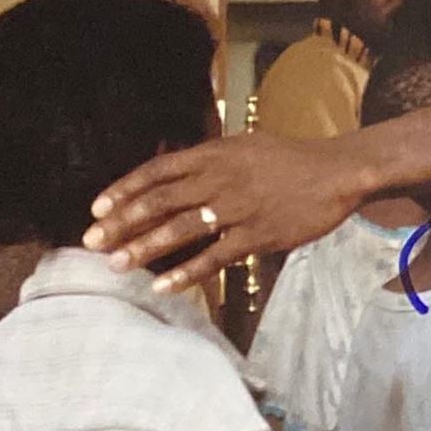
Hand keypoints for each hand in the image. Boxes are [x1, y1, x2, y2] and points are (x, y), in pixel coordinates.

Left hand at [82, 129, 369, 293]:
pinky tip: (163, 285)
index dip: (124, 190)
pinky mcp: (257, 235)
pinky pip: (214, 257)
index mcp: (215, 154)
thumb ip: (210, 160)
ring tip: (116, 264)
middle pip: (160, 201)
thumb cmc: (291, 159)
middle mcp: (220, 179)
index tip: (98, 208)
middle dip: (122, 223)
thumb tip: (173, 174)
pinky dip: (186, 272)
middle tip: (93, 241)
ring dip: (144, 248)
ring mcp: (238, 208)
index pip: (157, 170)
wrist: (338, 172)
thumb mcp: (246, 145)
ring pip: (180, 230)